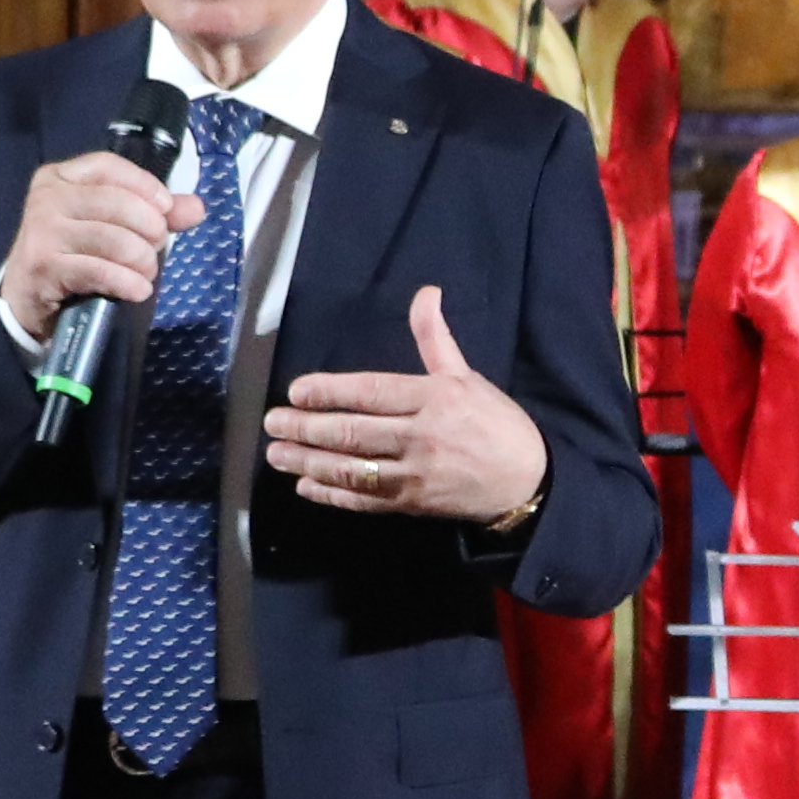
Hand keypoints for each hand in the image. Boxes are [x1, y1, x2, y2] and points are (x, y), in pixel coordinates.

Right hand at [0, 143, 197, 350]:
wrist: (26, 296)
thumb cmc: (72, 253)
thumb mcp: (109, 225)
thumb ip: (153, 213)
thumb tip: (196, 208)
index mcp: (60, 177)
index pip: (109, 166)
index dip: (144, 185)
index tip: (166, 209)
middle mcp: (47, 198)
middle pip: (117, 203)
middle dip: (150, 229)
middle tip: (156, 248)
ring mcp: (42, 232)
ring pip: (114, 239)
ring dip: (142, 260)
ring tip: (146, 272)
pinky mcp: (43, 266)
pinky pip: (100, 271)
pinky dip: (128, 283)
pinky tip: (138, 290)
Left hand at [267, 283, 546, 526]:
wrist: (527, 482)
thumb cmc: (495, 423)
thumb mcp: (467, 376)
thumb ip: (435, 338)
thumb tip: (426, 293)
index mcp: (434, 399)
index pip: (372, 393)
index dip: (330, 392)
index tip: (297, 391)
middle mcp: (421, 437)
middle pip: (353, 433)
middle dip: (306, 428)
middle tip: (272, 423)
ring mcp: (414, 475)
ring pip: (351, 469)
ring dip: (308, 462)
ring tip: (277, 455)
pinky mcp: (411, 505)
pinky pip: (363, 500)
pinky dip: (332, 495)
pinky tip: (305, 486)